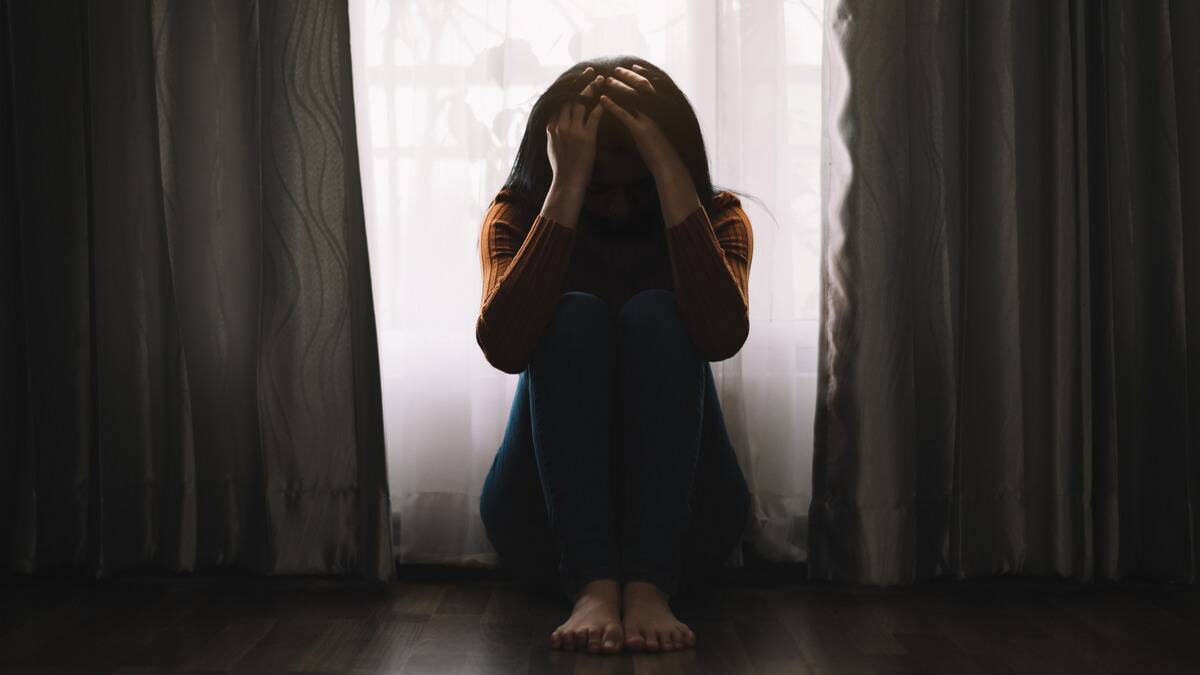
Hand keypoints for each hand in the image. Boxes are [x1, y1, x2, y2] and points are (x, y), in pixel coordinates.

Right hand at [545, 67, 605, 190]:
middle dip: (580, 81)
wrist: (567, 183)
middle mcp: (560, 125)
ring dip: (592, 88)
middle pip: (570, 96)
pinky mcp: (585, 138)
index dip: (568, 86)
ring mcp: (572, 131)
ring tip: (601, 78)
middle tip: (590, 70)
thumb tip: (553, 122)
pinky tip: (608, 97)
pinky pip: (594, 116)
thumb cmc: (562, 167)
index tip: (576, 76)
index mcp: (551, 126)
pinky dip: (602, 105)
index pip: (558, 100)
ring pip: (581, 102)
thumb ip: (553, 132)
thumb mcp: (551, 146)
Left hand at [597, 64, 682, 174]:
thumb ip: (653, 119)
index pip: (651, 86)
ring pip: (632, 97)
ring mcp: (649, 120)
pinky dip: (612, 106)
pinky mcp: (641, 131)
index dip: (642, 75)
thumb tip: (645, 113)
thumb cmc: (662, 151)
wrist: (668, 166)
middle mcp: (656, 112)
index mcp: (661, 110)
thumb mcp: (659, 131)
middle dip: (629, 76)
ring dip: (618, 87)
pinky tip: (602, 100)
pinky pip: (624, 115)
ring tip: (607, 81)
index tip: (633, 67)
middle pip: (642, 87)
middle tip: (617, 69)